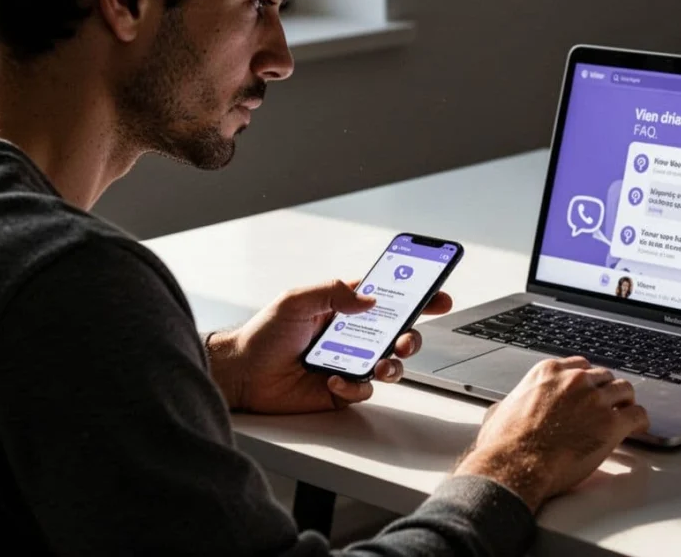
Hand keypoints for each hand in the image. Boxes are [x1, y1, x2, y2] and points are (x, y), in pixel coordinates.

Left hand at [206, 279, 451, 413]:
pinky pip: (365, 389)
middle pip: (399, 333)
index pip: (389, 298)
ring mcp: (350, 362)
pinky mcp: (341, 389)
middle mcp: (353, 335)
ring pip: (390, 364)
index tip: (438, 295)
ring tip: (381, 363)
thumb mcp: (296, 300)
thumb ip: (333, 292)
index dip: (417, 296)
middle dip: (413, 336)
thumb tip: (369, 299)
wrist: (242, 374)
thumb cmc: (263, 334)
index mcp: (345, 308)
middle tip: (407, 339)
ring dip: (394, 364)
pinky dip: (355, 385)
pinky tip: (334, 380)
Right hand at [454, 357, 649, 511]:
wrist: (515, 464)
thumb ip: (510, 403)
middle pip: (604, 376)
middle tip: (609, 405)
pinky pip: (638, 415)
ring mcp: (595, 400)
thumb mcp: (500, 411)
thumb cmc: (504, 444)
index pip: (580, 366)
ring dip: (625, 402)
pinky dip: (640, 421)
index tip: (590, 390)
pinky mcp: (611, 423)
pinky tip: (638, 428)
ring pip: (625, 390)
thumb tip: (503, 410)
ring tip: (626, 414)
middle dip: (607, 391)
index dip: (588, 381)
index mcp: (548, 372)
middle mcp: (575, 380)